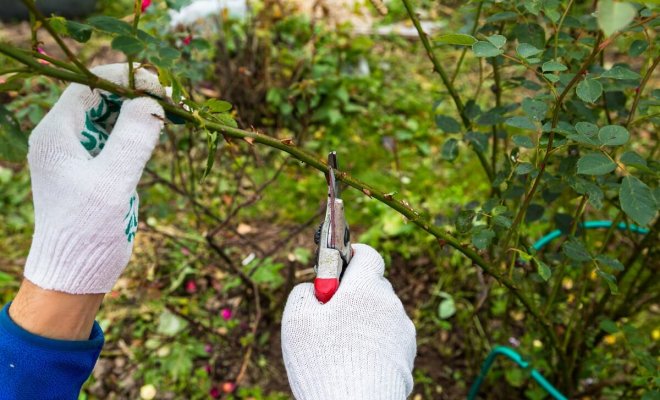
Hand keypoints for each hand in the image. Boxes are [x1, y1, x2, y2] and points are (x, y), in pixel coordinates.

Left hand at [22, 63, 163, 294]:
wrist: (76, 271)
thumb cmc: (86, 229)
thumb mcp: (112, 182)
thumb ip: (132, 139)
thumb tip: (152, 101)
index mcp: (57, 133)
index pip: (90, 85)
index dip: (126, 78)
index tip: (161, 84)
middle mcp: (65, 137)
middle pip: (103, 97)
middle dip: (138, 94)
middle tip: (175, 100)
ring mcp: (82, 152)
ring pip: (114, 116)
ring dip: (142, 111)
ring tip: (174, 112)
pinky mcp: (98, 168)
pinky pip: (120, 137)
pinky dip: (141, 131)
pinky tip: (161, 132)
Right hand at [281, 244, 415, 399]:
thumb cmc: (323, 361)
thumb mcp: (296, 319)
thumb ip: (305, 292)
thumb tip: (315, 289)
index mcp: (365, 288)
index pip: (367, 255)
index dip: (351, 256)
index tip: (336, 269)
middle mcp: (390, 304)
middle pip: (373, 285)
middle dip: (353, 293)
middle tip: (329, 314)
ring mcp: (403, 331)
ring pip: (381, 313)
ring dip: (364, 320)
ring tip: (340, 346)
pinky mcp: (407, 355)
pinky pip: (389, 337)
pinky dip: (375, 343)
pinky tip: (356, 361)